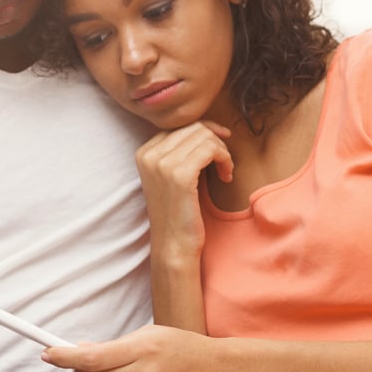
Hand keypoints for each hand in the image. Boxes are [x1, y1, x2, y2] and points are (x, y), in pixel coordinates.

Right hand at [135, 122, 232, 259]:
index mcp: (144, 153)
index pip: (179, 126)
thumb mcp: (173, 176)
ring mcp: (162, 163)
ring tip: (225, 171)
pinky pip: (211, 149)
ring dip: (223, 151)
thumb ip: (181, 151)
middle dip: (216, 141)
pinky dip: (225, 159)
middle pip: (193, 128)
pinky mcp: (179, 174)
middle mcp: (149, 154)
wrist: (174, 245)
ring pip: (204, 136)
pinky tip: (226, 176)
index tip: (220, 144)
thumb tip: (207, 127)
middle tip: (225, 162)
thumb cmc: (179, 212)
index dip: (205, 130)